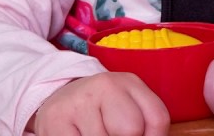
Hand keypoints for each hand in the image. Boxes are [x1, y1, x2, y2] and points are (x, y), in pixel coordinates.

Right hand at [31, 72, 168, 135]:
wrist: (58, 97)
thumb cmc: (101, 108)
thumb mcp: (128, 106)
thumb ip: (144, 122)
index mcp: (130, 82)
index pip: (157, 118)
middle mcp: (105, 85)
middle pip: (132, 129)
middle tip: (112, 134)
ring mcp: (79, 101)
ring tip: (95, 133)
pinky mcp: (56, 119)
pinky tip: (79, 135)